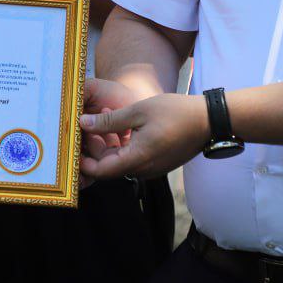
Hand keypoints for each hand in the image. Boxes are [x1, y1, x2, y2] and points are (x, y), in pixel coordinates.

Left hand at [79, 90, 209, 180]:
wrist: (210, 120)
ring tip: (105, 117)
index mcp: (137, 159)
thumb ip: (109, 121)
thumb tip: (83, 124)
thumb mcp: (138, 111)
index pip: (101, 170)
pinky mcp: (159, 163)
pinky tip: (122, 124)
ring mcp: (152, 168)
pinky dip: (123, 145)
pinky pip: (134, 159)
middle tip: (87, 124)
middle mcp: (143, 170)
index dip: (84, 161)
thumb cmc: (175, 112)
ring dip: (109, 144)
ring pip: (121, 161)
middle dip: (95, 148)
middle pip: (109, 166)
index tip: (73, 145)